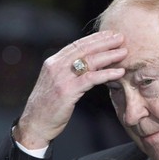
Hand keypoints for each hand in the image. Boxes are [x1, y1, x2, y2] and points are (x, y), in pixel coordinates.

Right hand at [13, 31, 126, 148]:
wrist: (34, 124)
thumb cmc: (49, 105)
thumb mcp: (56, 82)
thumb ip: (69, 70)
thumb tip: (88, 63)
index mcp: (54, 62)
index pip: (77, 45)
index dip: (95, 38)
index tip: (110, 34)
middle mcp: (56, 66)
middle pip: (85, 49)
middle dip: (105, 42)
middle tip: (121, 37)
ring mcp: (61, 78)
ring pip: (90, 61)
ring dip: (109, 55)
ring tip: (124, 52)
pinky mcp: (67, 91)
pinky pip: (91, 79)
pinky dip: (107, 74)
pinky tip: (120, 72)